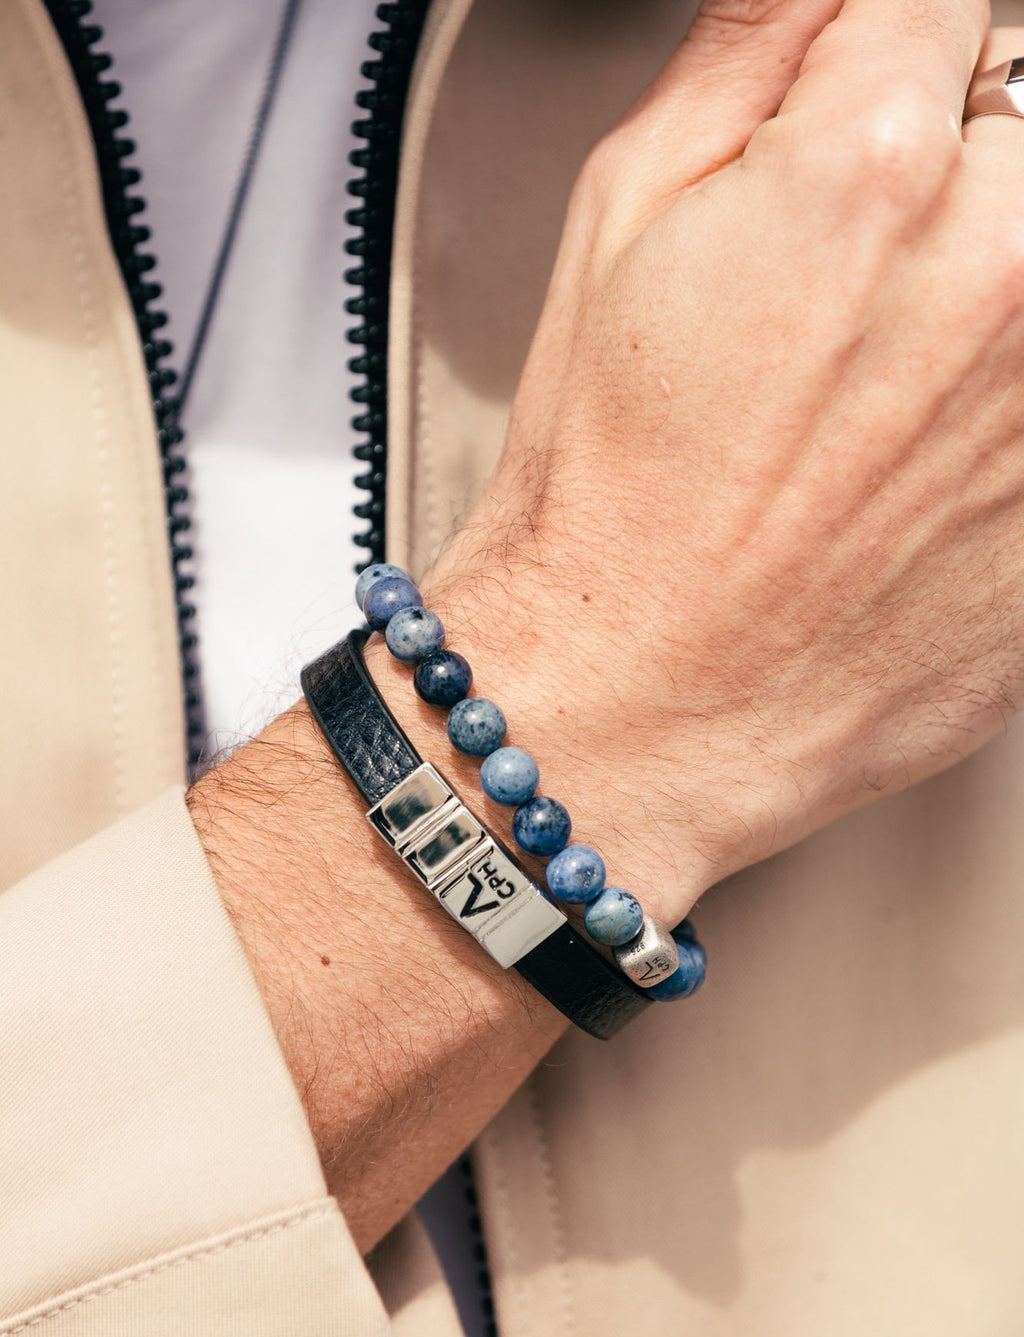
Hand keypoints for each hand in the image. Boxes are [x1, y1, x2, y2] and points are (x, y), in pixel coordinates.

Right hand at [194, 0, 1023, 1248]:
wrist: (638, 703)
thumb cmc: (612, 503)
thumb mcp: (620, 218)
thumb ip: (751, 46)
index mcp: (867, 182)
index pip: (949, 8)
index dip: (888, 68)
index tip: (863, 122)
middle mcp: (996, 286)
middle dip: (961, 171)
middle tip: (860, 281)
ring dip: (990, 291)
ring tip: (882, 386)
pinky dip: (1002, 410)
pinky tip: (920, 459)